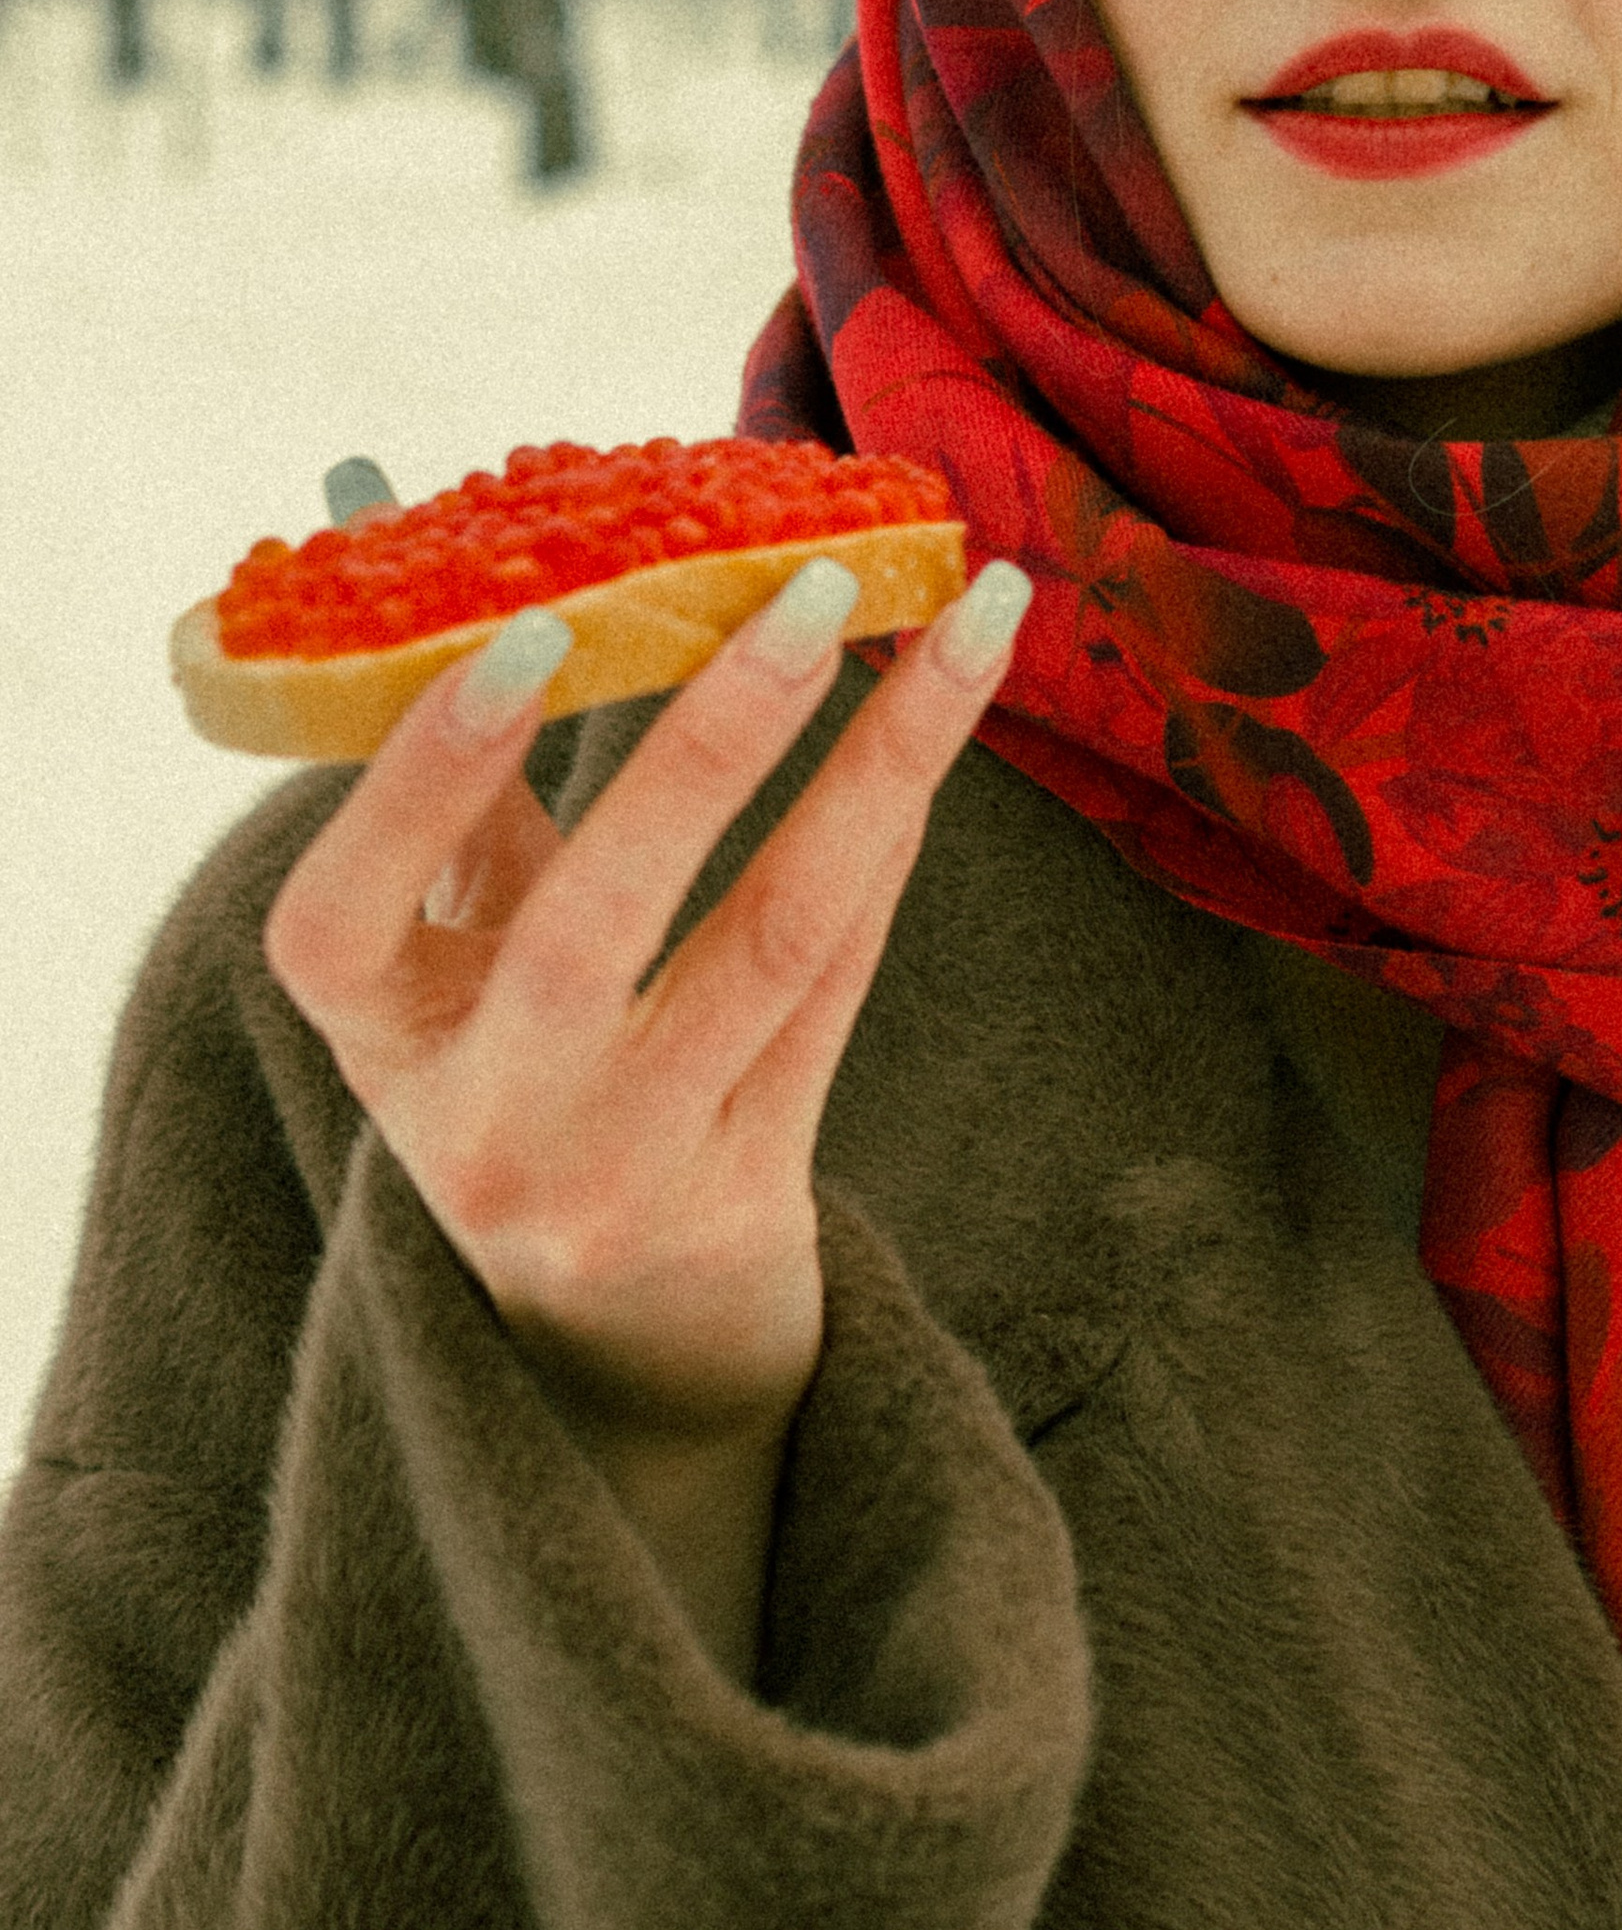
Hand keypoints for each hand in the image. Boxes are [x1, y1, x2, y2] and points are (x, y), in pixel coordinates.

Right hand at [261, 544, 1031, 1455]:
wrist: (613, 1342)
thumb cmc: (521, 1080)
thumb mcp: (449, 973)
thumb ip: (476, 812)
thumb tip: (543, 589)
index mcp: (376, 1044)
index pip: (346, 916)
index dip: (428, 776)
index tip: (535, 628)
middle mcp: (489, 1126)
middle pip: (591, 929)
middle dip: (710, 743)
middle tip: (817, 588)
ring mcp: (626, 1174)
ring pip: (770, 944)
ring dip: (878, 768)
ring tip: (966, 625)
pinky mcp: (751, 1191)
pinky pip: (837, 989)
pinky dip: (888, 846)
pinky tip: (937, 734)